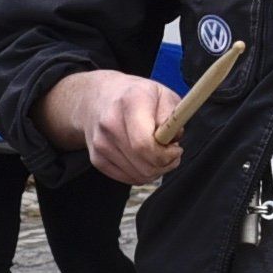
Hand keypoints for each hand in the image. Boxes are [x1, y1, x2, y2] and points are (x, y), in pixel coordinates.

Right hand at [37, 68, 183, 184]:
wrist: (98, 98)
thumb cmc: (136, 96)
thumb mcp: (163, 94)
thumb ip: (173, 116)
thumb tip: (173, 140)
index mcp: (130, 103)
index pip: (145, 144)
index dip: (166, 155)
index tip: (175, 149)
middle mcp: (110, 123)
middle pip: (144, 165)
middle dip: (165, 165)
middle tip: (170, 153)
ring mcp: (100, 143)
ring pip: (138, 176)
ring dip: (154, 170)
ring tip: (156, 153)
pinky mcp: (96, 159)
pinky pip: (128, 179)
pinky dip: (141, 173)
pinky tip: (143, 158)